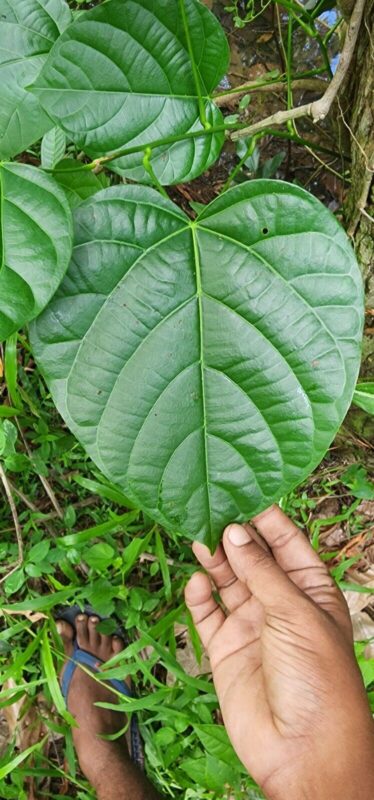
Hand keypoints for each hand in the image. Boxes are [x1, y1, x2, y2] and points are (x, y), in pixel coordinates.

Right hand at [185, 506, 373, 799]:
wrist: (302, 749)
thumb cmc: (317, 678)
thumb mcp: (296, 615)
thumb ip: (261, 571)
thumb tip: (234, 530)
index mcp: (311, 589)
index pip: (287, 542)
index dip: (266, 518)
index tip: (240, 490)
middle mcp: (280, 602)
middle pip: (252, 557)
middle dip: (234, 534)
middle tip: (210, 510)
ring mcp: (252, 624)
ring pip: (227, 579)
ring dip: (214, 559)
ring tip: (199, 538)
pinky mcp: (225, 647)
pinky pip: (206, 611)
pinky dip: (198, 595)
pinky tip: (197, 581)